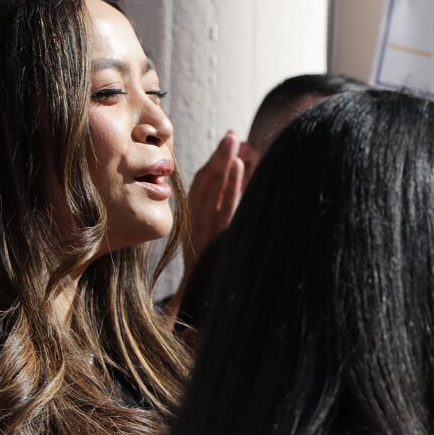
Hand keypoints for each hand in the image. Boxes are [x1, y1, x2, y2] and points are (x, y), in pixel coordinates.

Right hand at [184, 130, 246, 270]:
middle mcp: (196, 220)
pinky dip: (232, 183)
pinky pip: (226, 204)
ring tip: (234, 139)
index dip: (212, 162)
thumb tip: (241, 186)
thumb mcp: (211, 240)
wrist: (200, 300)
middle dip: (219, 155)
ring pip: (215, 187)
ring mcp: (206, 227)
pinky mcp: (218, 235)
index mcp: (192, 220)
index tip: (226, 143)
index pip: (201, 185)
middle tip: (232, 135)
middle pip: (207, 180)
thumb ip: (223, 212)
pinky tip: (239, 165)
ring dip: (224, 160)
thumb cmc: (209, 271)